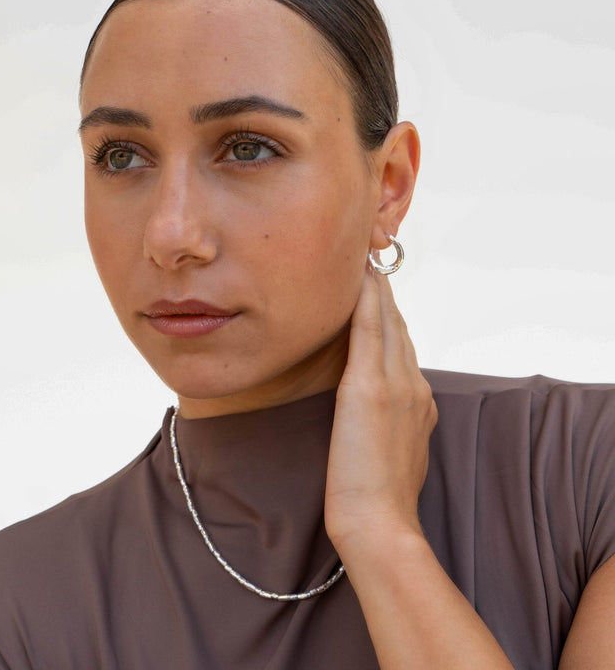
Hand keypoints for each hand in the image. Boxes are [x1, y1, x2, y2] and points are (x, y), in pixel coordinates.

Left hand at [324, 267, 437, 553]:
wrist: (380, 523)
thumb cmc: (380, 498)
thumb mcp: (397, 453)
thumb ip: (395, 424)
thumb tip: (380, 413)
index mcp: (420, 401)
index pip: (405, 347)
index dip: (393, 316)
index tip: (380, 293)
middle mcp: (414, 385)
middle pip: (400, 327)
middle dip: (386, 294)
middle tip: (371, 260)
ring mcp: (395, 384)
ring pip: (388, 323)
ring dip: (377, 290)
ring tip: (365, 260)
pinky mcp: (370, 388)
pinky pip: (370, 331)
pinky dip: (367, 301)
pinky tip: (361, 278)